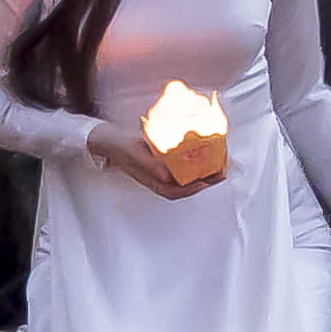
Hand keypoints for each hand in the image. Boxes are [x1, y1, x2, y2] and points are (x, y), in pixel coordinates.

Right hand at [99, 129, 217, 198]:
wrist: (108, 139)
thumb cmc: (120, 148)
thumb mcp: (134, 154)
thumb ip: (150, 165)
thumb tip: (167, 175)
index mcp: (154, 181)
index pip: (177, 192)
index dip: (194, 189)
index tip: (208, 181)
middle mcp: (160, 179)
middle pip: (186, 185)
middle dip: (205, 180)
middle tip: (222, 171)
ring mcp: (162, 170)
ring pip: (186, 176)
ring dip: (203, 171)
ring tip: (218, 163)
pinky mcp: (163, 161)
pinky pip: (182, 165)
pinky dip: (194, 161)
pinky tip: (203, 153)